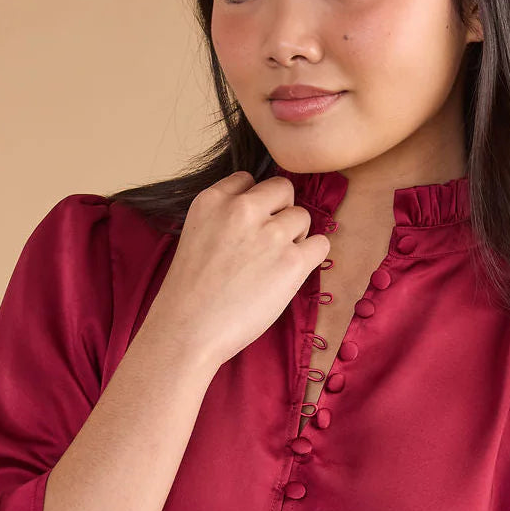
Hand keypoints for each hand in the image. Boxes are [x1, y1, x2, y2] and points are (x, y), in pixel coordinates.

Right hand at [152, 170, 328, 366]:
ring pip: (303, 216)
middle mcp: (243, 209)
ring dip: (295, 237)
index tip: (248, 227)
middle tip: (266, 244)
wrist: (188, 330)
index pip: (248, 180)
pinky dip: (312, 255)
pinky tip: (292, 272)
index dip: (254, 204)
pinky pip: (320, 244)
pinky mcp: (292, 262)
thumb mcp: (196, 235)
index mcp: (212, 200)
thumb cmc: (190, 293)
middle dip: (280, 213)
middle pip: (282, 189)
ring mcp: (270, 234)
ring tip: (273, 264)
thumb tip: (263, 212)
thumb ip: (224, 216)